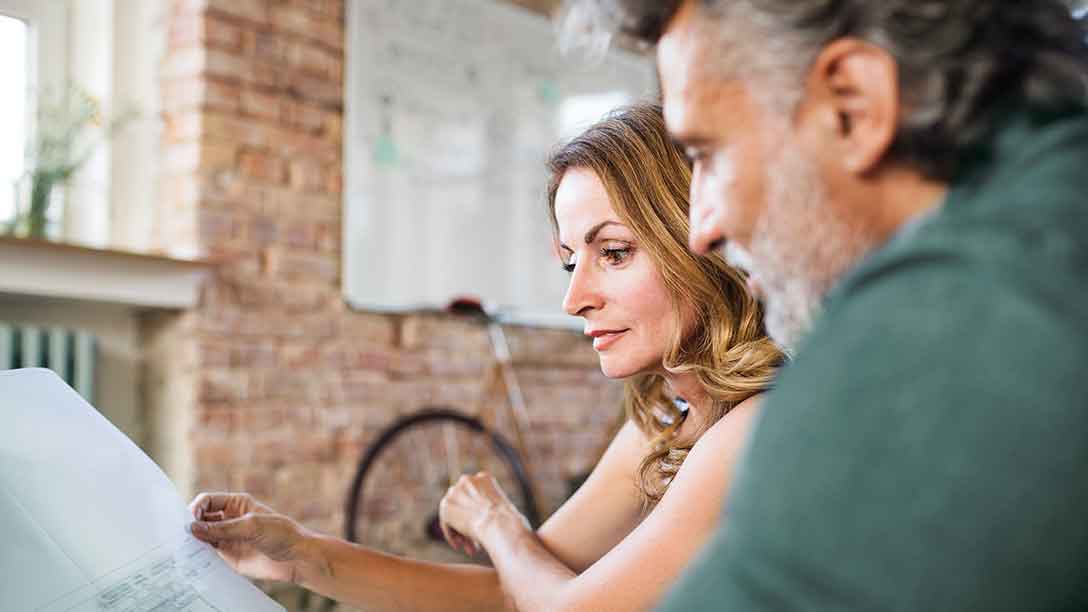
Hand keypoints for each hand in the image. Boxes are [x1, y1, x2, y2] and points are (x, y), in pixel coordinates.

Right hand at [188, 492, 318, 583]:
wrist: (294, 558)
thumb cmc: (280, 533)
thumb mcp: (252, 526)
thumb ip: (223, 528)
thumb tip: (193, 528)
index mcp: (236, 503)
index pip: (208, 501)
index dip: (196, 507)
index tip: (190, 519)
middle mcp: (229, 519)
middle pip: (201, 518)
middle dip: (191, 524)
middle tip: (181, 534)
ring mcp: (227, 537)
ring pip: (202, 536)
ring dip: (192, 541)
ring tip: (184, 548)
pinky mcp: (227, 555)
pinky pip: (207, 553)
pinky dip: (198, 555)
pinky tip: (193, 559)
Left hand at [438, 472, 530, 556]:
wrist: (499, 525)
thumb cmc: (509, 523)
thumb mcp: (502, 510)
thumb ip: (488, 511)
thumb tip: (481, 523)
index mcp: (485, 478)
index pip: (476, 495)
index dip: (479, 514)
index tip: (483, 528)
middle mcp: (467, 480)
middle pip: (464, 505)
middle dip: (469, 523)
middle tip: (475, 542)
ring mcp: (455, 491)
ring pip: (455, 514)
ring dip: (461, 532)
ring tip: (470, 548)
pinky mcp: (445, 505)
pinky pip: (446, 522)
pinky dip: (451, 535)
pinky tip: (459, 545)